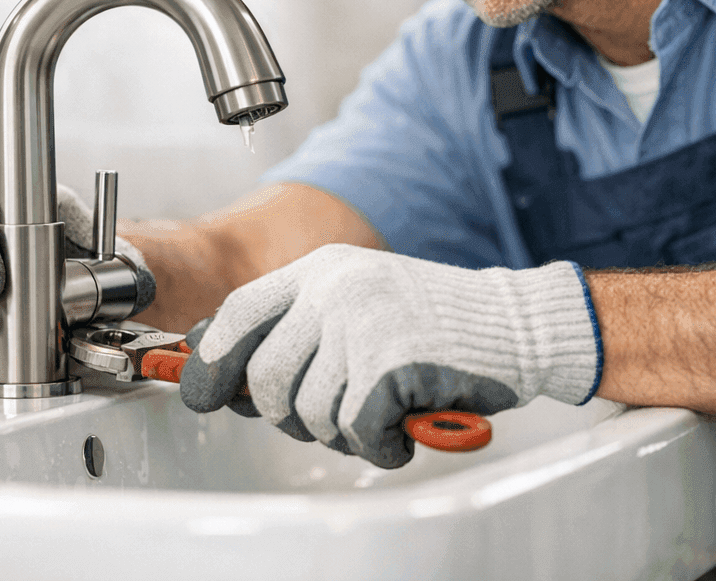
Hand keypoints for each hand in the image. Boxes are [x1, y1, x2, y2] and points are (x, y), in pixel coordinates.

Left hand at [178, 245, 600, 467]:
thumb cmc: (434, 325)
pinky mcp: (391, 362)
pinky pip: (356, 429)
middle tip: (331, 418)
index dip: (212, 359)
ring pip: (309, 412)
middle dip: (288, 415)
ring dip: (341, 433)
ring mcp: (363, 323)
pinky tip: (402, 427)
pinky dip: (378, 444)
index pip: (240, 312)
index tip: (201, 392)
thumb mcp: (358, 302)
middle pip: (266, 377)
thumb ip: (296, 327)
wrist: (514, 324)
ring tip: (378, 415)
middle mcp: (336, 288)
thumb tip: (215, 366)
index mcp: (322, 269)